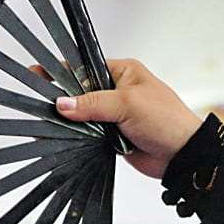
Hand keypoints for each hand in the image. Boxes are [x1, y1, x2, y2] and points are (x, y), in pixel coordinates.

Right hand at [34, 59, 201, 177]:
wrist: (183, 156)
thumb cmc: (168, 121)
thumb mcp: (128, 104)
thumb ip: (93, 103)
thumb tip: (64, 103)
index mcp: (123, 72)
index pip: (85, 67)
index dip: (62, 72)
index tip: (40, 74)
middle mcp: (117, 90)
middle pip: (81, 92)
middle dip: (66, 100)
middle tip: (46, 104)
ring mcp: (114, 114)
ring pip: (83, 114)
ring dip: (75, 121)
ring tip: (56, 123)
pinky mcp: (112, 135)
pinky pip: (88, 133)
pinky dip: (81, 137)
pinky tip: (69, 137)